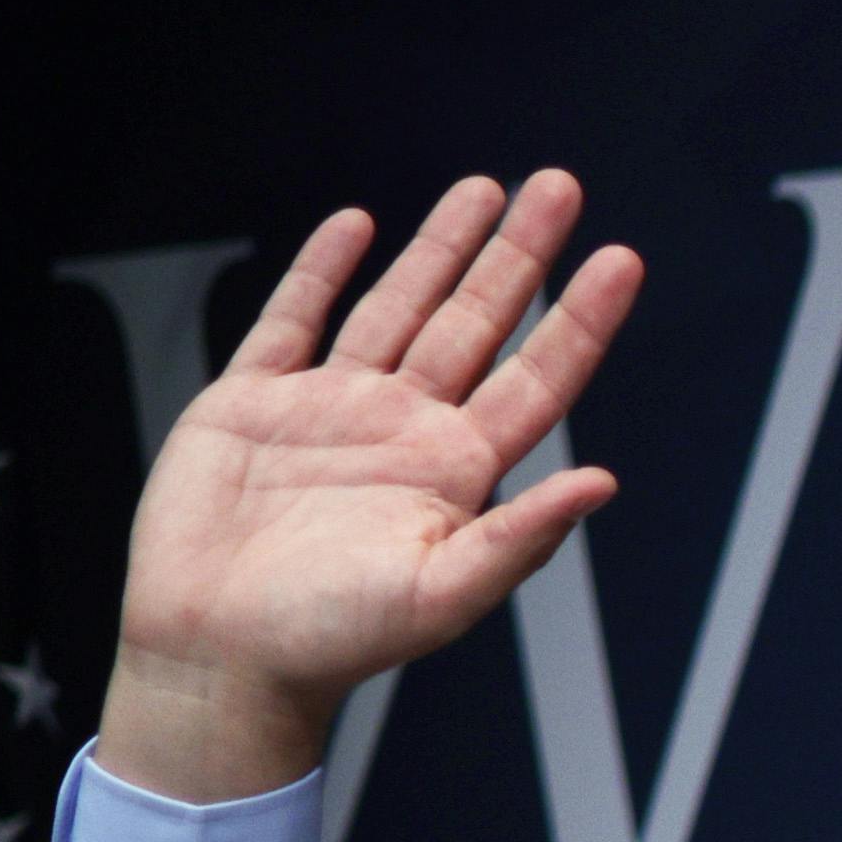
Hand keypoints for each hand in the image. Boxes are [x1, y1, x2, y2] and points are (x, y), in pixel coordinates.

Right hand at [97, 171, 645, 802]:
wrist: (218, 656)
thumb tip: (603, 484)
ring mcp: (330, 409)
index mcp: (456, 470)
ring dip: (439, 248)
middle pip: (476, 320)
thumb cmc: (330, 642)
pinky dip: (323, 271)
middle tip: (561, 185)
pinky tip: (359, 226)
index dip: (580, 318)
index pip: (538, 376)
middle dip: (519, 253)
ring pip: (397, 307)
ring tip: (485, 189)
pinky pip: (294, 320)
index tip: (623, 258)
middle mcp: (403, 428)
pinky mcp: (251, 403)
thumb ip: (520, 538)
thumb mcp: (440, 595)